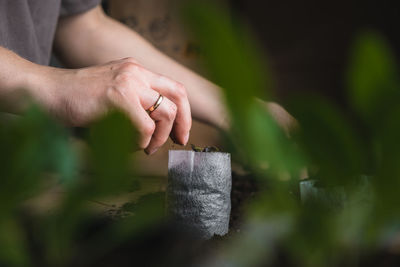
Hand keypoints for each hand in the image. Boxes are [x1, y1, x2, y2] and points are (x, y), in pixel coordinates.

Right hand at [44, 57, 191, 153]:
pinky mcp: (117, 96)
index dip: (185, 113)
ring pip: (165, 113)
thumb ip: (137, 104)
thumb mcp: (114, 93)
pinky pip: (145, 127)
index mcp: (137, 71)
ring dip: (159, 137)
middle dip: (182, 124)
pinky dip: (141, 142)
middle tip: (177, 142)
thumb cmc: (79, 99)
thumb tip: (160, 128)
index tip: (181, 134)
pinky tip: (129, 145)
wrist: (47, 92)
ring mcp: (127, 82)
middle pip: (178, 97)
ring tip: (144, 147)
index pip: (175, 88)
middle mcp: (136, 72)